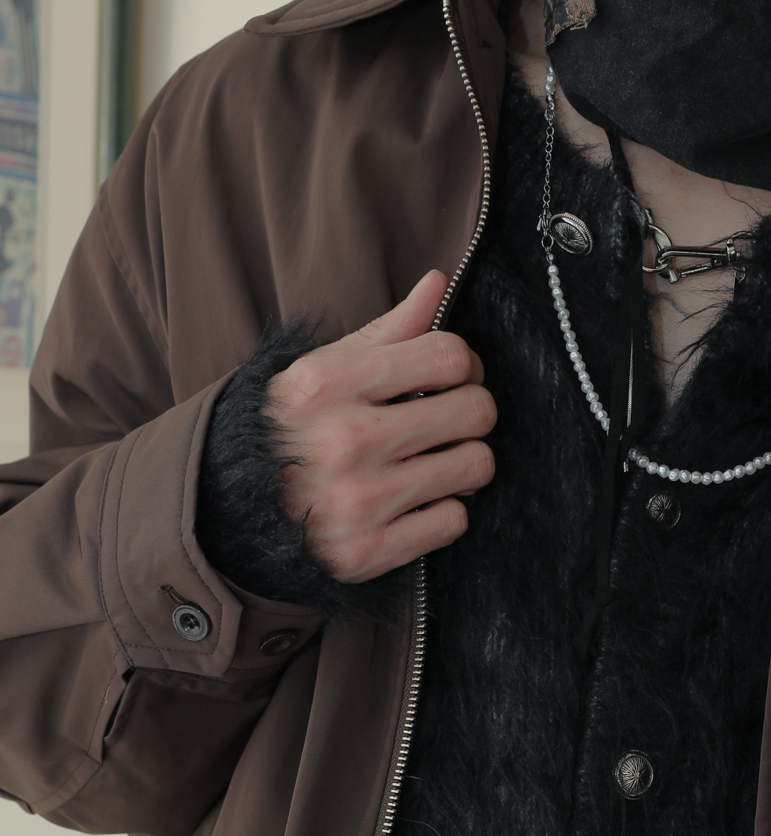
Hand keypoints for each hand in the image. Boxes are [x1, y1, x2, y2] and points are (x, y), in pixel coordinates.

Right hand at [265, 270, 495, 582]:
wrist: (231, 511)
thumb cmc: (289, 430)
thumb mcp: (323, 370)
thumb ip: (387, 331)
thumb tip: (437, 283)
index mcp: (329, 384)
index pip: (450, 356)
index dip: (464, 365)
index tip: (452, 378)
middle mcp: (343, 442)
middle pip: (475, 411)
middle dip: (470, 413)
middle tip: (450, 421)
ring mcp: (356, 502)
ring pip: (475, 466)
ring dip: (464, 463)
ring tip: (436, 461)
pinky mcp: (367, 552)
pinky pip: (454, 521)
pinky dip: (443, 512)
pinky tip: (416, 503)